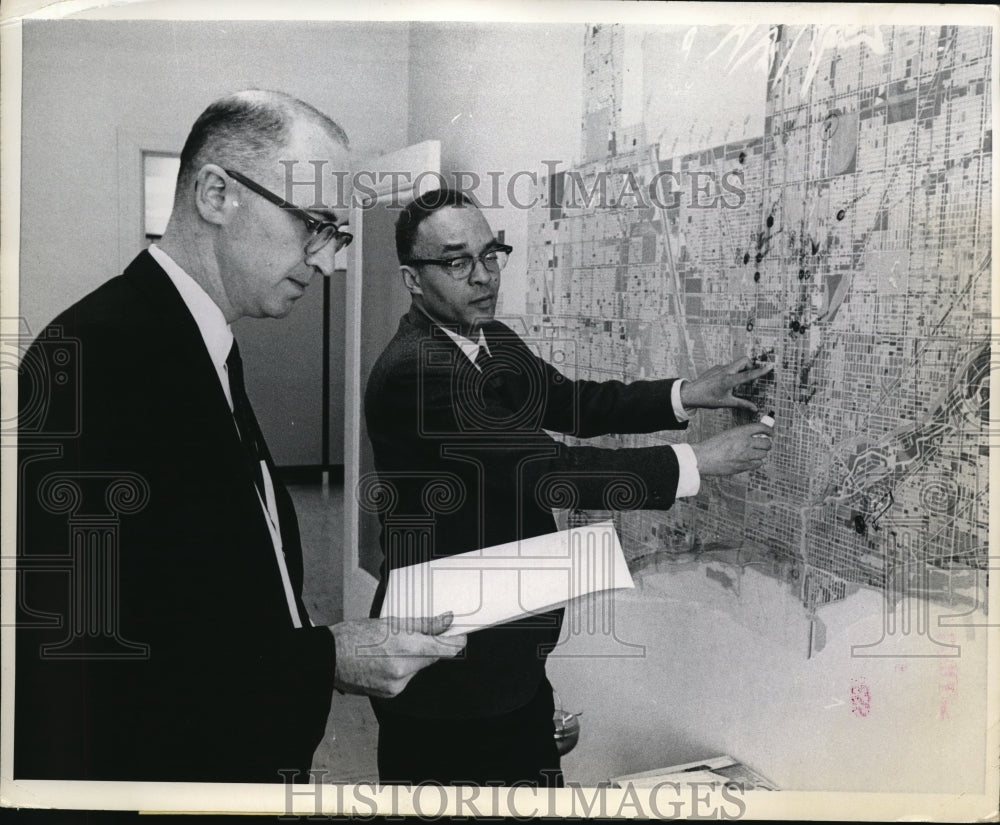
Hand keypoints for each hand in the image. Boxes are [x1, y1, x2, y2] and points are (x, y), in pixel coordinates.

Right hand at [330, 612, 466, 698]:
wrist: (327, 658)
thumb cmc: (353, 637)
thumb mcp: (391, 622)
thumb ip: (424, 624)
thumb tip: (445, 622)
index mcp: (407, 650)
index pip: (447, 650)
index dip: (456, 641)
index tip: (458, 634)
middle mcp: (404, 672)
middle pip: (432, 658)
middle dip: (428, 645)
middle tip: (415, 633)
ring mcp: (397, 686)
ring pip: (418, 668)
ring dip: (412, 657)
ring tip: (390, 646)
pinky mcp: (390, 694)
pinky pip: (405, 678)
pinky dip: (400, 668)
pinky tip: (384, 659)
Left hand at [680, 357, 773, 411]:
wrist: (690, 393)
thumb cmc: (707, 399)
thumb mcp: (726, 403)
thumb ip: (742, 404)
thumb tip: (755, 408)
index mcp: (729, 380)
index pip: (749, 374)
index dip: (761, 371)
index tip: (770, 366)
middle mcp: (725, 371)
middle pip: (744, 360)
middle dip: (751, 365)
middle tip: (750, 377)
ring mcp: (720, 367)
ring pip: (736, 363)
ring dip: (741, 370)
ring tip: (737, 383)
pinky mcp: (716, 367)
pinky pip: (728, 367)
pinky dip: (732, 372)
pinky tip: (725, 384)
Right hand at [691, 423, 773, 475]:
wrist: (704, 458)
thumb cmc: (713, 446)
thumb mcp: (728, 434)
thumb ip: (742, 435)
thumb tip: (756, 437)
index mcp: (741, 431)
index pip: (762, 428)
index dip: (769, 430)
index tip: (771, 433)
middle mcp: (746, 442)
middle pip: (767, 443)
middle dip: (767, 444)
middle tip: (763, 444)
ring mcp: (746, 455)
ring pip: (763, 454)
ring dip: (761, 453)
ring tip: (754, 453)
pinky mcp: (744, 466)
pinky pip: (757, 464)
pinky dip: (756, 462)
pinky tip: (750, 460)